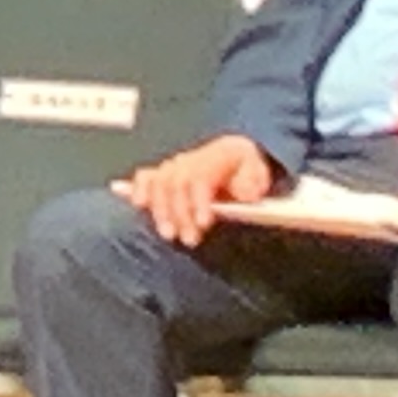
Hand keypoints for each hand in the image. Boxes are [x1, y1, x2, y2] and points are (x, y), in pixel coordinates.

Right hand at [116, 132, 279, 247]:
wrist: (232, 156)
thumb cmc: (247, 170)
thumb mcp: (260, 172)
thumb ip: (253, 183)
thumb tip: (244, 195)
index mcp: (215, 156)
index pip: (199, 178)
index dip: (199, 201)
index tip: (203, 224)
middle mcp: (189, 160)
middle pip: (175, 184)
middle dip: (180, 214)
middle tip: (189, 240)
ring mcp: (173, 166)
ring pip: (159, 185)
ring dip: (161, 211)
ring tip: (168, 234)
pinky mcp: (162, 174)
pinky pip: (145, 178)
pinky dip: (138, 189)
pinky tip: (138, 204)